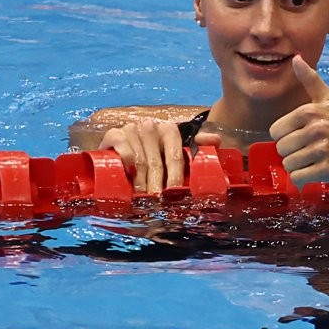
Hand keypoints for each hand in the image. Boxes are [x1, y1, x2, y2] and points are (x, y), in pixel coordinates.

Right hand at [99, 119, 220, 192]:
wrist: (119, 150)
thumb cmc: (153, 155)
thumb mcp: (177, 151)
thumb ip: (201, 144)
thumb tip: (214, 139)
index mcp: (170, 130)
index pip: (175, 156)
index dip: (175, 177)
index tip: (174, 193)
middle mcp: (151, 127)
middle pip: (157, 162)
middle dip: (157, 186)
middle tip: (157, 202)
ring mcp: (131, 129)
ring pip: (139, 161)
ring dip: (140, 182)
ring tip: (142, 197)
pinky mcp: (114, 134)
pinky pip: (123, 150)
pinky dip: (126, 165)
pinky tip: (127, 177)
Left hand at [269, 56, 328, 187]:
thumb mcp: (328, 100)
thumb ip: (310, 80)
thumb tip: (296, 58)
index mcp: (310, 111)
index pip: (275, 132)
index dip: (286, 136)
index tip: (301, 137)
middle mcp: (315, 129)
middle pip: (281, 149)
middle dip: (292, 153)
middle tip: (309, 150)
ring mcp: (322, 150)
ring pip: (289, 165)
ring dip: (298, 166)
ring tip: (313, 160)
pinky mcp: (327, 169)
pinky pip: (298, 178)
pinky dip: (303, 178)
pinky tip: (316, 170)